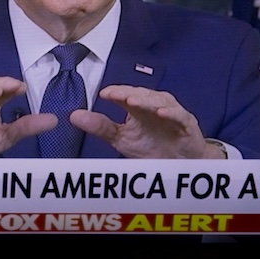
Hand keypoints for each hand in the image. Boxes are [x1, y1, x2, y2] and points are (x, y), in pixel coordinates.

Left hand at [72, 85, 222, 158]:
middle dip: (128, 93)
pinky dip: (170, 113)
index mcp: (139, 106)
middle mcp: (155, 105)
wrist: (179, 165)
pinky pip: (178, 115)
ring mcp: (171, 113)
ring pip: (159, 101)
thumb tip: (73, 115)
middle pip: (141, 94)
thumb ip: (100, 127)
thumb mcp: (121, 139)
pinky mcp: (186, 124)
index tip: (102, 94)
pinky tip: (160, 112)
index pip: (125, 95)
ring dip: (146, 100)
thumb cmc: (151, 148)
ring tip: (132, 101)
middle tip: (115, 95)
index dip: (115, 93)